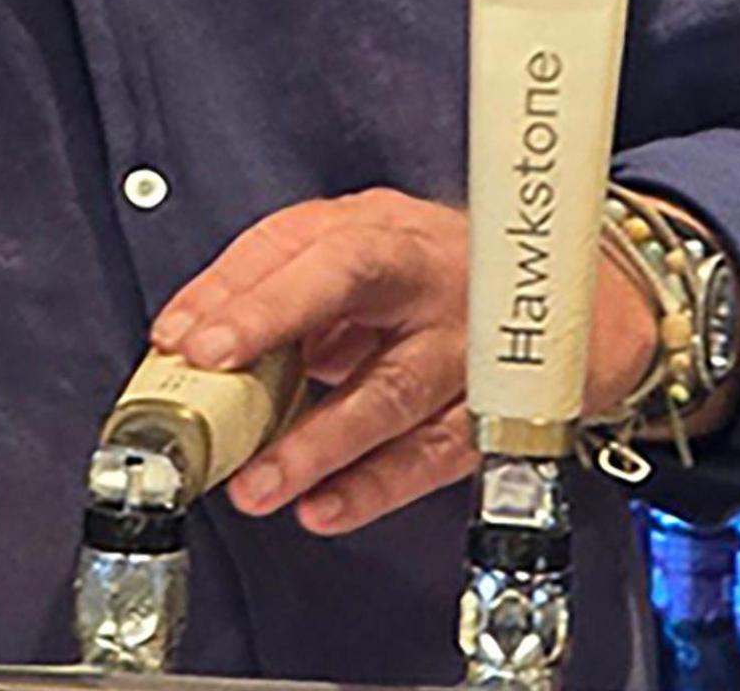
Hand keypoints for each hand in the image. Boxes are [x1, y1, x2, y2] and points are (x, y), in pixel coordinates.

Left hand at [150, 189, 658, 535]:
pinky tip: (324, 508)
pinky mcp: (489, 415)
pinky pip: (430, 457)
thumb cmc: (428, 272)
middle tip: (212, 370)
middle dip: (274, 323)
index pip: (311, 245)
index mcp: (385, 231)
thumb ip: (268, 283)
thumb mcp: (353, 247)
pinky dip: (373, 487)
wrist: (558, 304)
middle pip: (351, 285)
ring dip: (316, 442)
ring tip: (258, 483)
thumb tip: (181, 335)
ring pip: (390, 391)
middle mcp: (427, 278)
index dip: (250, 291)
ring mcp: (465, 347)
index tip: (190, 336)